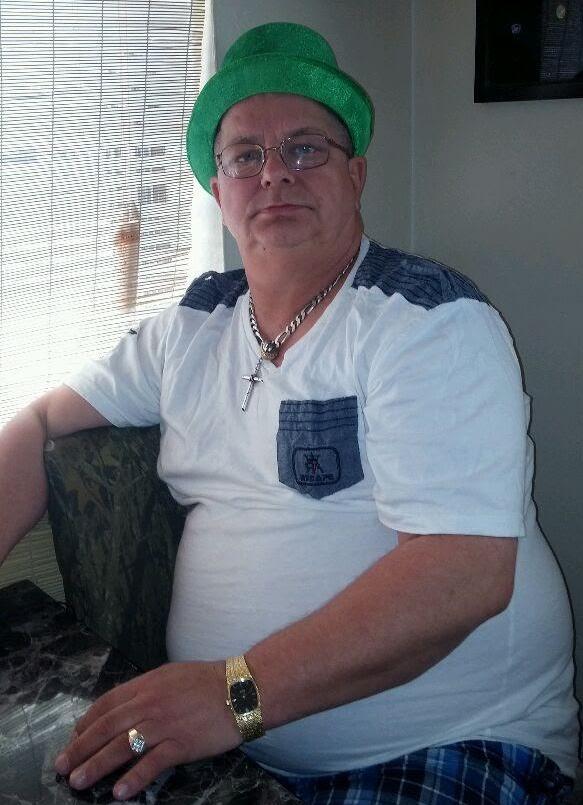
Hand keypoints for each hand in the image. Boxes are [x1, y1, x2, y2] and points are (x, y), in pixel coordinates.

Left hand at [54, 661, 241, 799]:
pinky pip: (151, 763)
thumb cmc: (208, 681)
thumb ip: (147, 689)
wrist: (241, 689)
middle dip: (80, 748)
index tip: (73, 737)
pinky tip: (119, 792)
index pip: (106, 704)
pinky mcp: (181, 744)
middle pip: (106, 728)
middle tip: (62, 767)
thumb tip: (125, 704)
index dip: (86, 722)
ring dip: (96, 766)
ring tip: (78, 782)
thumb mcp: (171, 675)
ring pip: (121, 746)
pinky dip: (134, 778)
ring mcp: (164, 724)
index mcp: (146, 684)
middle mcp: (149, 703)